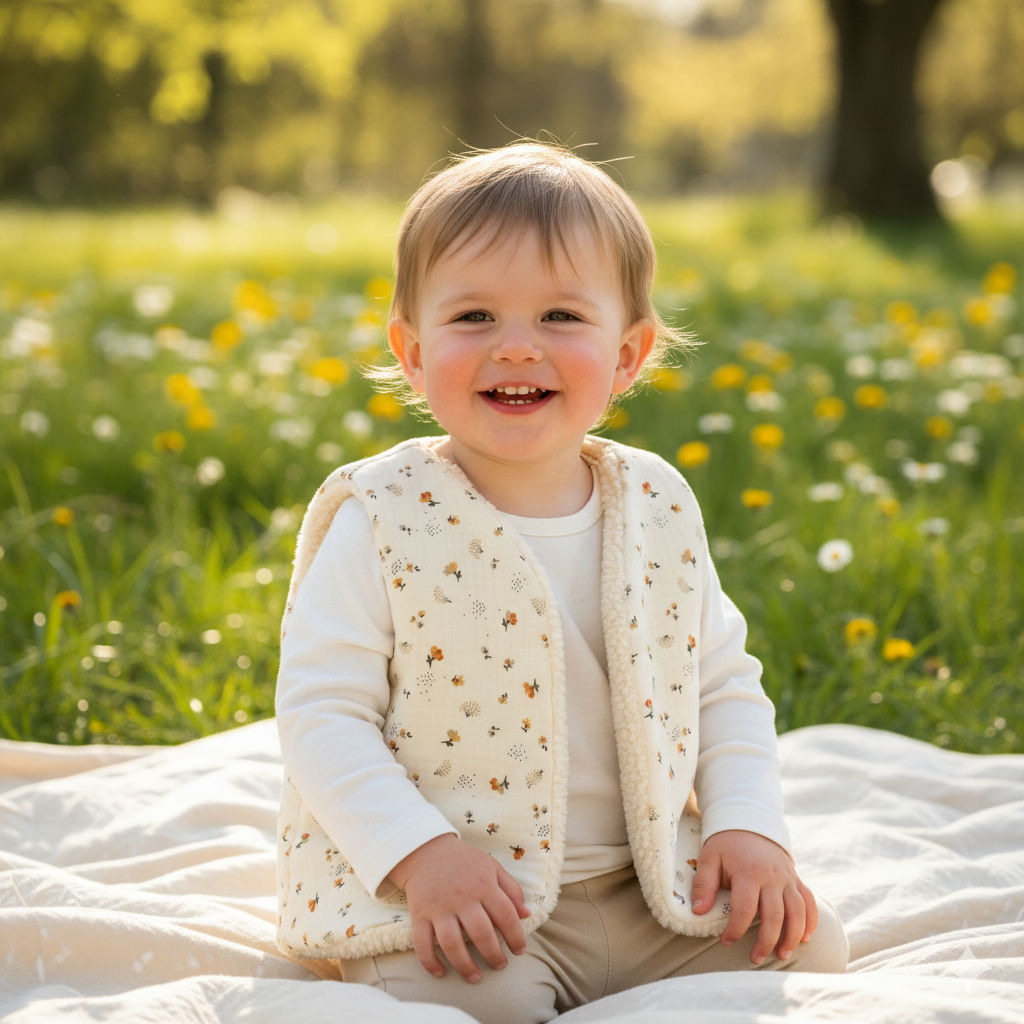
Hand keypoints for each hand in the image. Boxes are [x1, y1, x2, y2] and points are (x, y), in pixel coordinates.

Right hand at [388, 834, 531, 982]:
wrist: (426, 851)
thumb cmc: (464, 861)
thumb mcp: (491, 867)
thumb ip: (511, 889)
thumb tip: (526, 914)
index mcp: (483, 885)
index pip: (506, 915)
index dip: (516, 937)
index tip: (519, 951)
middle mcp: (461, 898)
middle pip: (481, 933)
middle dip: (494, 955)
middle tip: (500, 965)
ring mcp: (439, 908)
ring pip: (452, 943)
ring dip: (465, 965)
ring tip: (476, 977)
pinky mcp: (419, 915)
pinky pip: (423, 943)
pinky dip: (430, 962)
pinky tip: (441, 972)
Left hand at [690, 829, 817, 965]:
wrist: (749, 821)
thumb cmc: (726, 844)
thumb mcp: (709, 858)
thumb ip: (704, 884)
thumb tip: (698, 911)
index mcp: (748, 872)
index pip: (745, 908)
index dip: (736, 929)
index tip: (726, 941)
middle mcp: (772, 876)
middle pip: (775, 915)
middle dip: (766, 941)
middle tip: (755, 958)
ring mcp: (787, 877)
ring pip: (797, 911)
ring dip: (792, 936)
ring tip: (782, 955)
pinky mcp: (796, 878)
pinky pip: (809, 901)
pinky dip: (811, 921)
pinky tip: (804, 938)